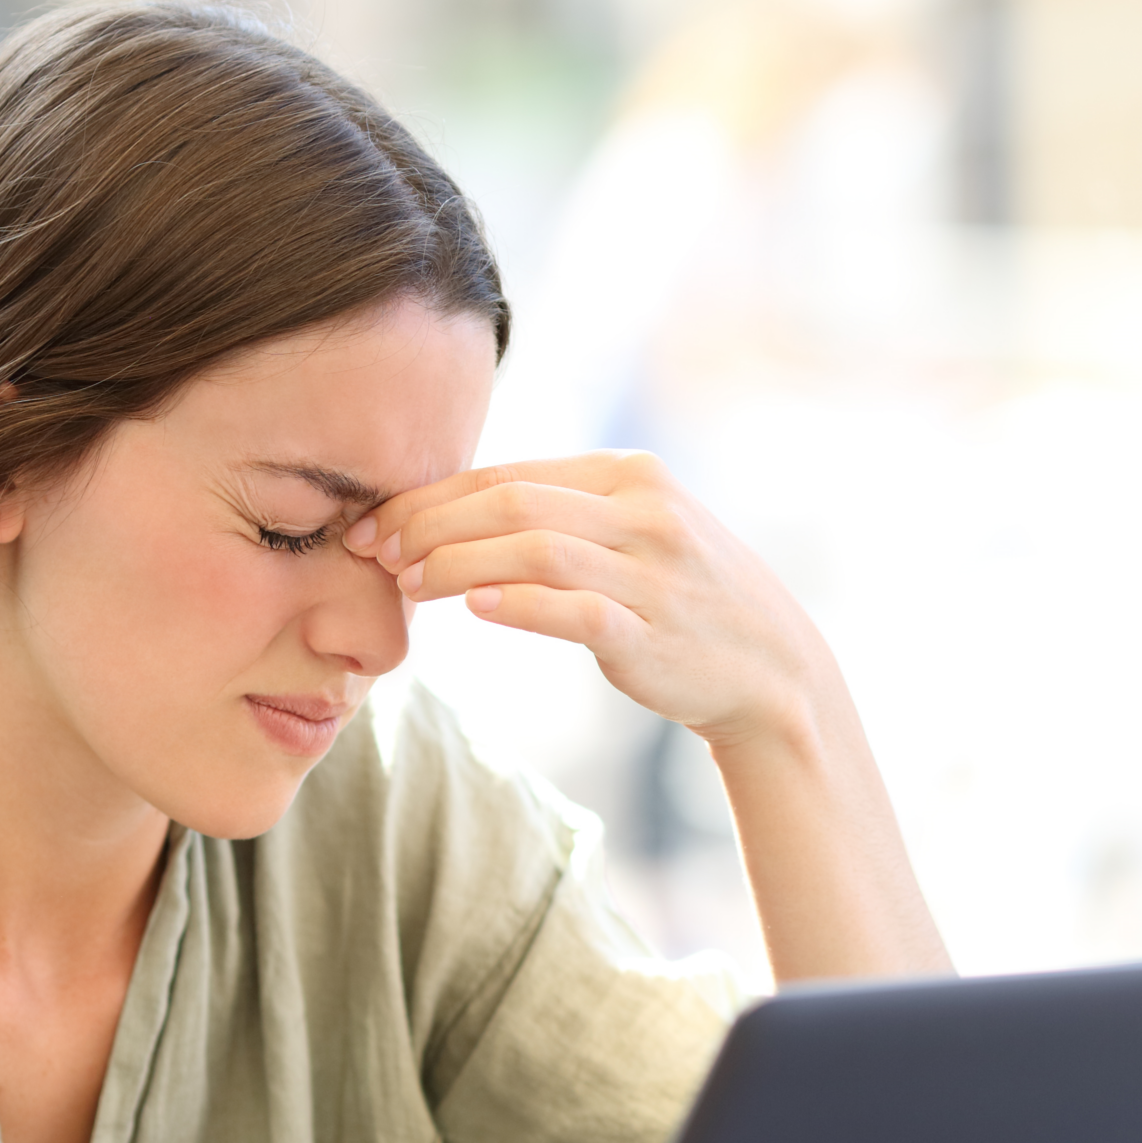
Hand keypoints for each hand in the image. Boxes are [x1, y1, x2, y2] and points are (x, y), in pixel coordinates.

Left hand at [346, 452, 833, 748]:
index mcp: (627, 474)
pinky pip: (575, 611)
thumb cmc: (678, 599)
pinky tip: (471, 607)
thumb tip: (451, 509)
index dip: (428, 497)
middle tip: (371, 552)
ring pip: (534, 551)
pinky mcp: (652, 633)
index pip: (505, 474)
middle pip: (510, 504)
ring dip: (455, 563)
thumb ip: (557, 513)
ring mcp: (651, 572)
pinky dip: (518, 604)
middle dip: (427, 525)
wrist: (770, 668)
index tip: (372, 522)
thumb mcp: (630, 530)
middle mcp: (643, 512)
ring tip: (404, 583)